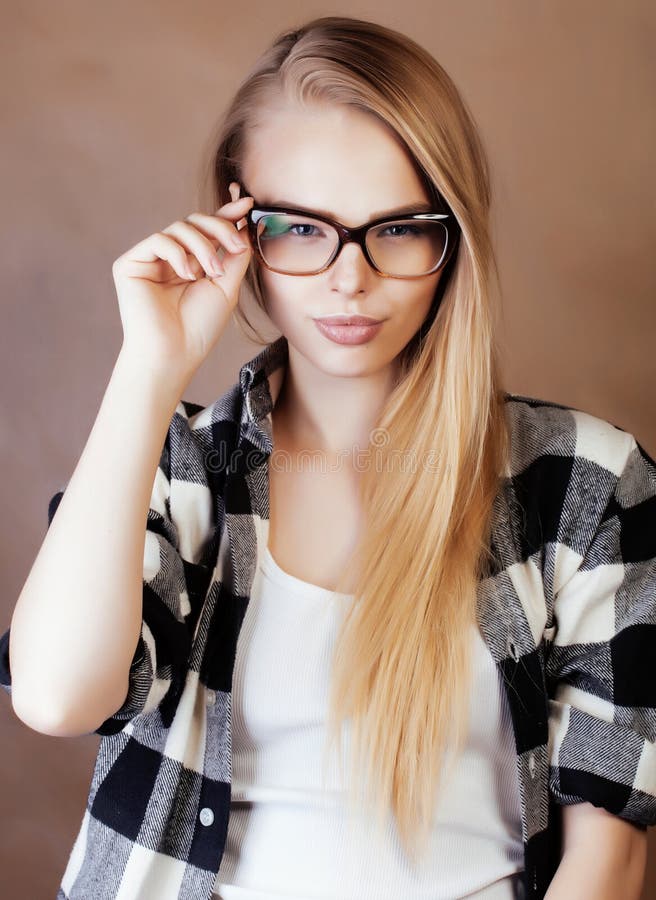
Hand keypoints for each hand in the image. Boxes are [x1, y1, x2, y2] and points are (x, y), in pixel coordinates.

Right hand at [112, 181, 253, 383]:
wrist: (175, 353)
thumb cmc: (200, 327)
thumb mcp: (227, 286)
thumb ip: (235, 255)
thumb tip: (244, 224)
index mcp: (192, 265)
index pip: (207, 232)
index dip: (226, 215)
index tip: (246, 203)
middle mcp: (170, 259)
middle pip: (195, 222)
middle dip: (219, 229)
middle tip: (235, 247)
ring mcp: (149, 260)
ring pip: (179, 228)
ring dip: (202, 246)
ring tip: (209, 274)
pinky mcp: (130, 264)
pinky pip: (158, 240)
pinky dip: (177, 253)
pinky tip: (186, 274)